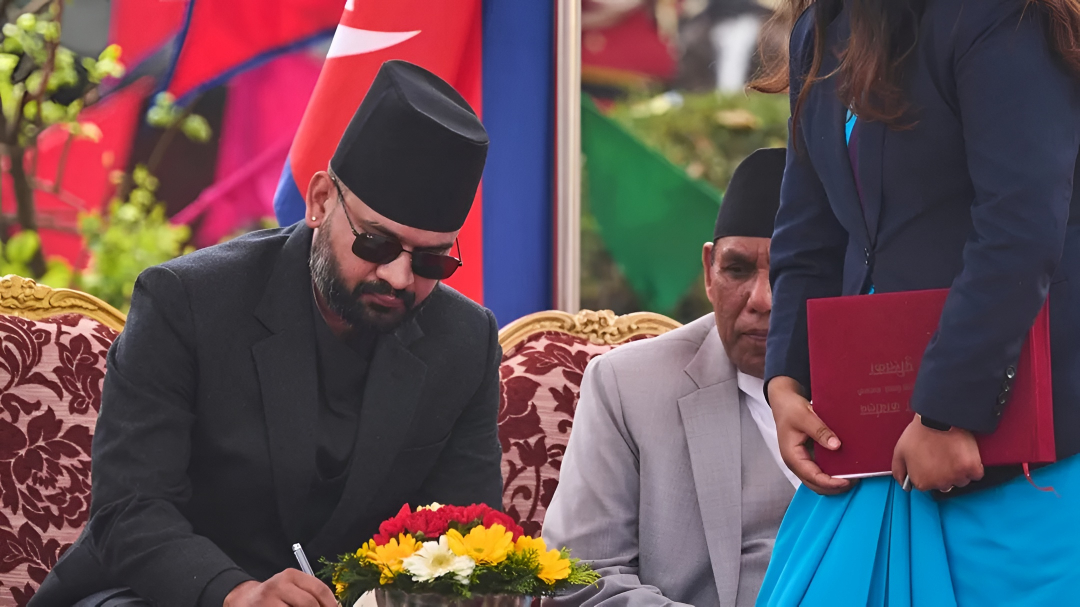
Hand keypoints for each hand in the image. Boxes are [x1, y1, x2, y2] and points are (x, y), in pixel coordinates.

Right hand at [223, 570, 337, 606]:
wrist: (245, 600)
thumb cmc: (275, 596)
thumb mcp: (291, 588)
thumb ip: (310, 594)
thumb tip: (334, 606)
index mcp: (291, 575)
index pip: (319, 589)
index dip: (331, 604)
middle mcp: (279, 585)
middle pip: (309, 603)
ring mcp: (268, 600)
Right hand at [769, 376, 852, 494]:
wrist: (784, 403)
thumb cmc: (790, 409)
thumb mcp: (805, 416)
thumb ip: (819, 431)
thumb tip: (836, 445)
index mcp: (792, 456)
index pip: (812, 477)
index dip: (830, 482)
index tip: (847, 481)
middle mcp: (797, 463)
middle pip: (815, 485)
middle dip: (834, 487)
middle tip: (855, 479)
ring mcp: (802, 462)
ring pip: (818, 482)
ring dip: (834, 483)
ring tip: (853, 476)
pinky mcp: (809, 458)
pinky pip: (821, 472)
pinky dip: (832, 475)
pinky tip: (845, 469)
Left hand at [892, 416, 983, 491]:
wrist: (938, 418)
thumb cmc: (919, 433)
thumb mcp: (900, 452)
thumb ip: (899, 471)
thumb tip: (905, 486)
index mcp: (922, 482)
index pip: (926, 484)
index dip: (927, 471)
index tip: (929, 461)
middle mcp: (940, 484)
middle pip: (944, 484)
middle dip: (943, 473)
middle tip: (942, 456)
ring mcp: (957, 477)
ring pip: (961, 480)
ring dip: (959, 471)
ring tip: (953, 454)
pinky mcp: (972, 469)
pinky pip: (976, 475)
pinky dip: (973, 468)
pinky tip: (965, 456)